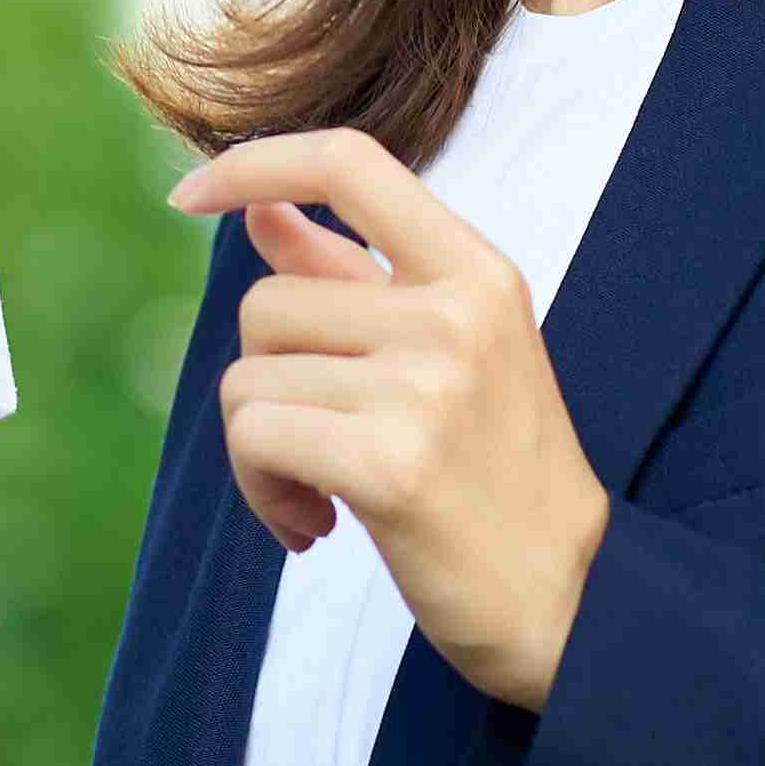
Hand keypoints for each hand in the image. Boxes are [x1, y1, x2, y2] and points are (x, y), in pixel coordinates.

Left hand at [167, 128, 610, 712]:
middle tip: (316, 447)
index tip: (190, 196)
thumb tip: (259, 210)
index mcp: (477, 272)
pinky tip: (314, 527)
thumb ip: (353, 277)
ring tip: (321, 494)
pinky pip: (255, 440)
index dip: (256, 164)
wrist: (574, 603)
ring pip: (249, 380)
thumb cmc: (496, 476)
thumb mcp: (447, 354)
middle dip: (265, 382)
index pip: (350, 162)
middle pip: (267, 304)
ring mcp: (427, 386)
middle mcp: (456, 314)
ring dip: (260, 451)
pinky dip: (261, 492)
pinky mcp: (390, 462)